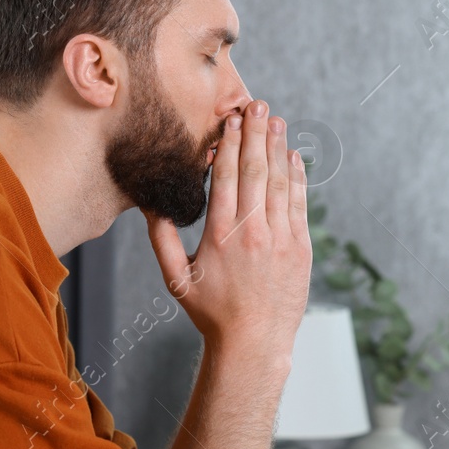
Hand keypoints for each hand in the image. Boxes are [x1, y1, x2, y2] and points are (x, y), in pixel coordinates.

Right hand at [145, 98, 311, 368]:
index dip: (229, 143)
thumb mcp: (175, 278)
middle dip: (255, 133)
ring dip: (277, 147)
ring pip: (280, 182)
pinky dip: (298, 177)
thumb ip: (160, 239)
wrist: (253, 343)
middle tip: (256, 104)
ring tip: (275, 120)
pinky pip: (300, 204)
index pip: (226, 176)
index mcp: (219, 234)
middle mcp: (252, 231)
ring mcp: (280, 238)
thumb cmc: (211, 313)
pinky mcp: (300, 248)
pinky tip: (294, 156)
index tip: (230, 119)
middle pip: (255, 170)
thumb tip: (149, 206)